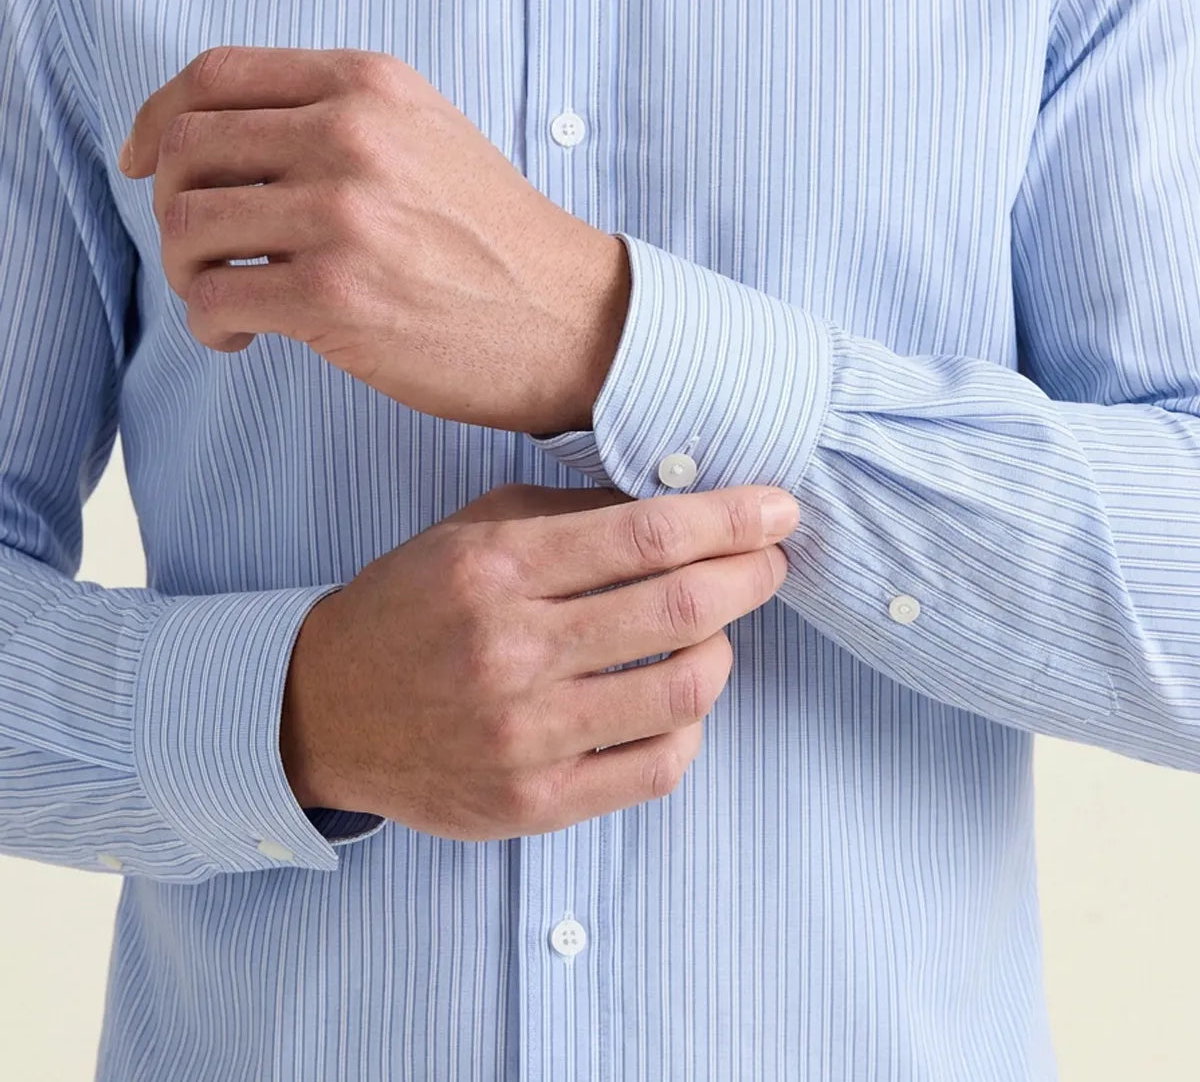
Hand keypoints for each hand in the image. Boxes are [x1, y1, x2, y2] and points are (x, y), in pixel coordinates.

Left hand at [118, 46, 629, 432]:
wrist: (568, 316)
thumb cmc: (493, 235)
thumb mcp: (426, 131)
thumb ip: (334, 113)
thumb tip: (219, 135)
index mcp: (367, 85)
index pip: (214, 74)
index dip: (156, 118)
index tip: (142, 161)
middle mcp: (349, 137)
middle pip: (185, 149)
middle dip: (168, 204)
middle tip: (200, 248)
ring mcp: (341, 217)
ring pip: (185, 226)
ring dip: (185, 271)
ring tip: (225, 297)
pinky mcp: (334, 298)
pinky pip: (213, 301)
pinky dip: (209, 324)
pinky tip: (244, 336)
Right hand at [279, 481, 800, 838]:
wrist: (324, 709)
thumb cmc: (411, 604)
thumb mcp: (475, 529)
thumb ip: (575, 512)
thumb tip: (682, 500)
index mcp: (495, 569)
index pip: (645, 536)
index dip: (729, 519)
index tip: (776, 507)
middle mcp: (511, 651)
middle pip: (676, 610)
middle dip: (750, 575)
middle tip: (772, 558)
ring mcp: (524, 736)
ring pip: (681, 692)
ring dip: (725, 650)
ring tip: (720, 627)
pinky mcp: (534, 803)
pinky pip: (656, 767)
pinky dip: (691, 725)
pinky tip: (682, 697)